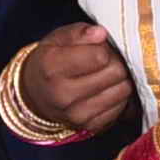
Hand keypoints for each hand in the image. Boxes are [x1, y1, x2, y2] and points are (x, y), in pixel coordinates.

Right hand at [10, 23, 134, 147]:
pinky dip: (118, 96)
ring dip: (120, 80)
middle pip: (115, 72)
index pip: (100, 56)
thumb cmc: (50, 62)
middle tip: (105, 61)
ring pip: (123, 90)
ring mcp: (77, 115)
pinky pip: (122, 107)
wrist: (36, 95)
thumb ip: (79, 33)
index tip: (98, 48)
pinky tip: (105, 90)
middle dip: (115, 62)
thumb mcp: (58, 39)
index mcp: (52, 67)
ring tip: (105, 74)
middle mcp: (62, 94)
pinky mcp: (90, 127)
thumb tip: (100, 34)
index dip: (104, 48)